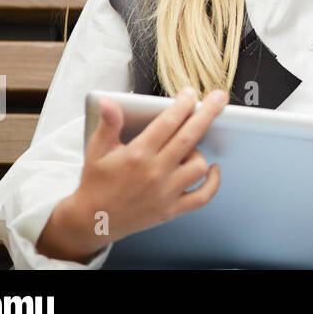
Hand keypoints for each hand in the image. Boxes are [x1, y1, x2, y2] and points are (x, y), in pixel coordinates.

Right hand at [37, 87, 226, 263]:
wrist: (93, 220)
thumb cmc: (96, 181)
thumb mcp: (97, 149)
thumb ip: (108, 123)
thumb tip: (108, 100)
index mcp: (136, 154)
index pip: (167, 123)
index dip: (182, 105)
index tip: (190, 93)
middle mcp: (154, 173)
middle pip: (189, 137)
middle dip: (207, 113)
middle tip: (219, 98)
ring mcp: (165, 193)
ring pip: (198, 166)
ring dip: (199, 152)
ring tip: (191, 146)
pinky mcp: (171, 210)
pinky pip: (202, 197)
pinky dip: (213, 183)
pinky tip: (213, 169)